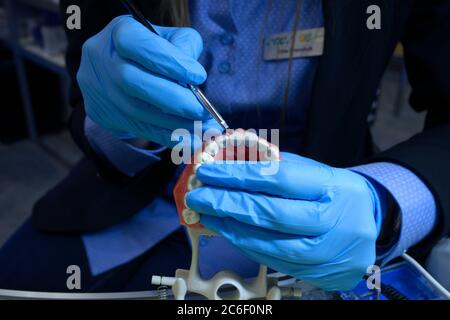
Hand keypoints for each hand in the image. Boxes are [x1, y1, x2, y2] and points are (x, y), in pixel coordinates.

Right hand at [77, 15, 219, 147]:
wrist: (118, 70)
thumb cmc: (153, 51)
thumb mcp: (171, 38)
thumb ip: (185, 47)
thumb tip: (195, 78)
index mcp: (120, 31)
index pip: (141, 45)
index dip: (170, 62)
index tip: (199, 76)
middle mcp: (102, 59)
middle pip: (133, 82)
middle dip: (174, 99)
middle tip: (203, 110)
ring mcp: (100, 89)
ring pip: (136, 110)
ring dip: (174, 123)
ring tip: (203, 129)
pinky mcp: (104, 114)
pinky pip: (138, 128)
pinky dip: (167, 137)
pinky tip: (190, 141)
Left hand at [186, 152, 382, 290]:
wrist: (370, 224)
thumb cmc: (335, 192)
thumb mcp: (313, 172)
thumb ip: (275, 169)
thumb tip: (230, 166)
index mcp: (333, 187)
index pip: (278, 179)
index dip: (239, 176)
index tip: (210, 172)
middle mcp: (333, 222)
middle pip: (270, 214)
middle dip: (227, 204)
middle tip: (198, 195)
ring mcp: (327, 253)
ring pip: (268, 243)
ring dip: (230, 228)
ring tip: (207, 215)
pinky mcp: (319, 273)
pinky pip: (272, 260)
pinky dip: (245, 245)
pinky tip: (228, 231)